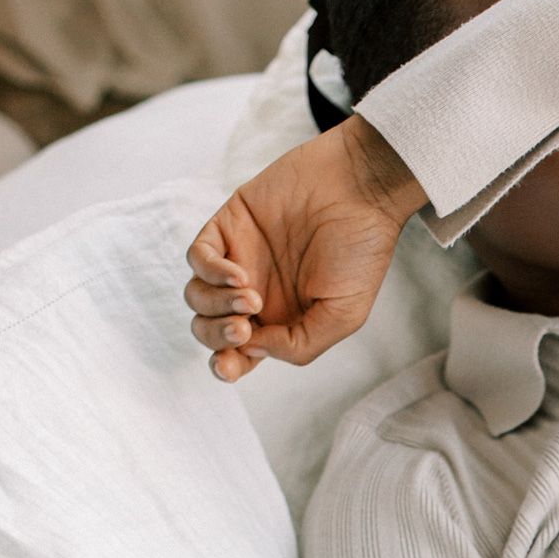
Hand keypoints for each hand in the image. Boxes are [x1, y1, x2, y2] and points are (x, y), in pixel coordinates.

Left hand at [183, 114, 427, 381]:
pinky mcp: (229, 225)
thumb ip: (299, 345)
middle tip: (244, 328)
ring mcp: (239, 259)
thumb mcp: (343, 316)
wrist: (360, 191)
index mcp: (280, 321)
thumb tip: (252, 348)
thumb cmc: (360, 253)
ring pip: (197, 297)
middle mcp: (255, 294)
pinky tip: (240, 275)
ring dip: (216, 305)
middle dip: (218, 338)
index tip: (228, 366)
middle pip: (209, 329)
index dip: (226, 366)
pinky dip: (211, 272)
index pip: (238, 353)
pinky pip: (197, 257)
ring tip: (251, 297)